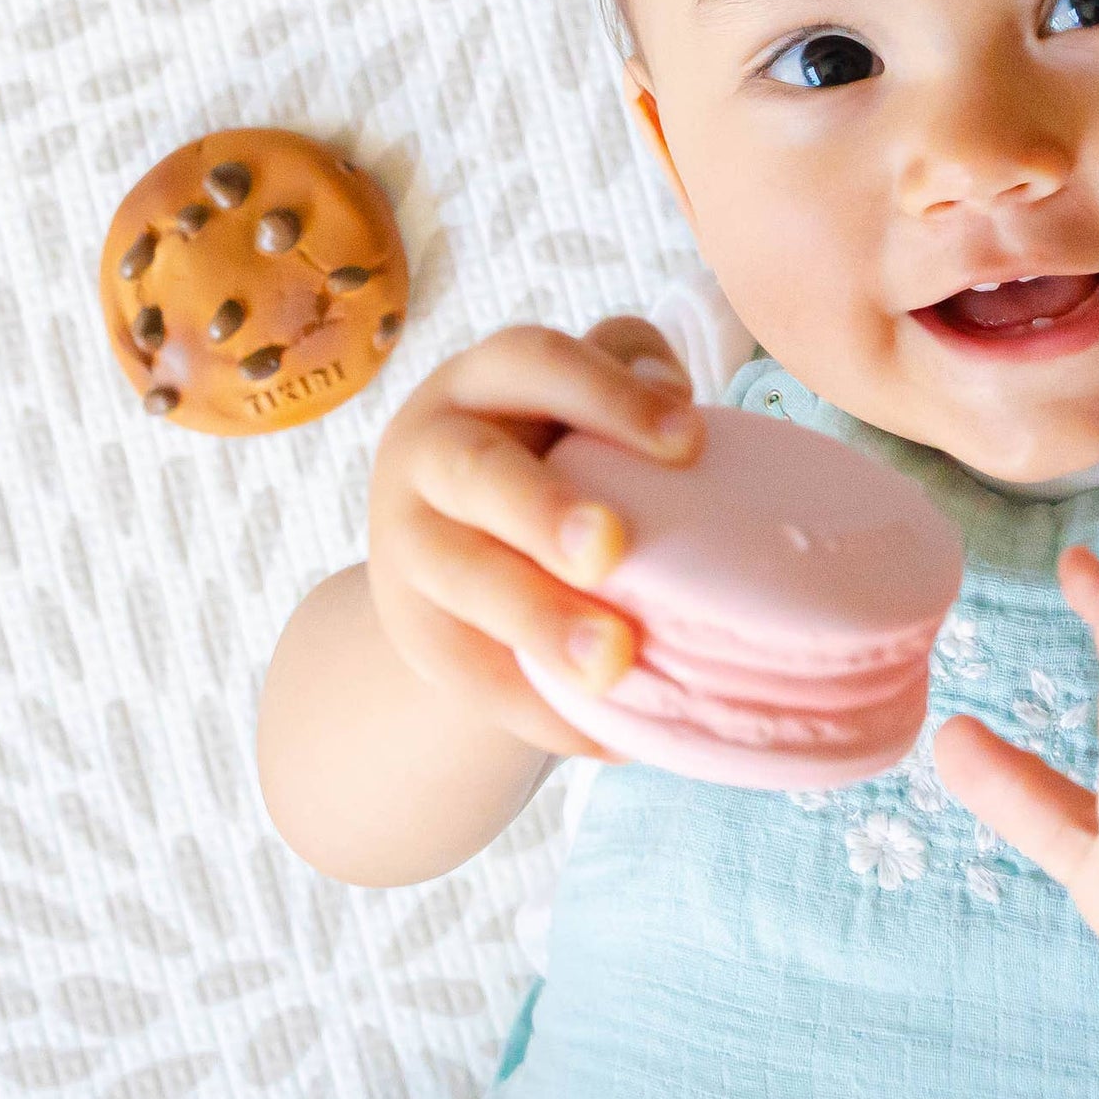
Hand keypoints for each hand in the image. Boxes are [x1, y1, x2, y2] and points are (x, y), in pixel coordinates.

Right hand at [358, 317, 704, 760]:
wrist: (462, 562)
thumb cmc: (554, 457)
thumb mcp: (578, 407)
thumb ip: (627, 379)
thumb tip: (676, 404)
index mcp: (481, 382)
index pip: (535, 363)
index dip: (608, 396)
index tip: (691, 442)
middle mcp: (428, 452)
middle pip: (476, 472)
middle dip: (541, 508)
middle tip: (611, 549)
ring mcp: (407, 546)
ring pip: (462, 576)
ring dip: (537, 619)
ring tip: (614, 663)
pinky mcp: (414, 632)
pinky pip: (469, 673)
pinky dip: (537, 706)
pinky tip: (605, 735)